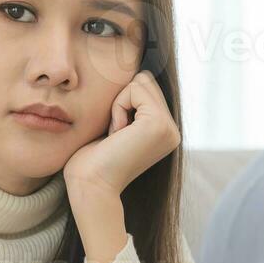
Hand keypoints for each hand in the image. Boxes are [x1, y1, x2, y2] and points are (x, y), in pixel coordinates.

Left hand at [62, 70, 178, 199]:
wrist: (91, 186)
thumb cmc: (93, 162)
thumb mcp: (117, 127)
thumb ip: (131, 106)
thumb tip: (134, 76)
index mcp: (164, 132)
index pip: (146, 88)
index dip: (122, 103)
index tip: (115, 135)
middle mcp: (172, 131)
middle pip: (145, 80)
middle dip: (122, 101)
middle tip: (115, 134)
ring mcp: (169, 128)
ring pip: (141, 82)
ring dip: (119, 104)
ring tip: (117, 135)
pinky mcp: (159, 124)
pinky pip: (134, 90)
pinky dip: (118, 108)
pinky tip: (117, 134)